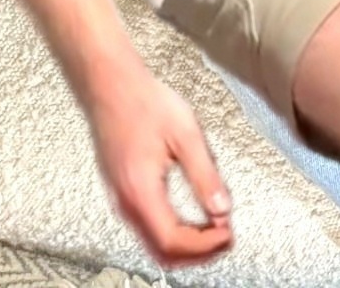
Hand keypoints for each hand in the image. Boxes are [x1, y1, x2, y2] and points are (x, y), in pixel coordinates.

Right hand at [85, 64, 232, 268]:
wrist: (111, 85)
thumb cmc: (144, 102)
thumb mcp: (185, 134)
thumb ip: (205, 174)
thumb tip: (222, 208)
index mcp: (140, 191)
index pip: (173, 241)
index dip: (205, 246)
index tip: (228, 234)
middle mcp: (126, 203)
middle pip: (162, 252)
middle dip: (198, 253)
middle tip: (225, 239)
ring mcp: (121, 199)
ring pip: (153, 244)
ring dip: (187, 245)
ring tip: (215, 229)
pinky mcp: (122, 192)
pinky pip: (147, 228)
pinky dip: (173, 234)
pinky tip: (192, 220)